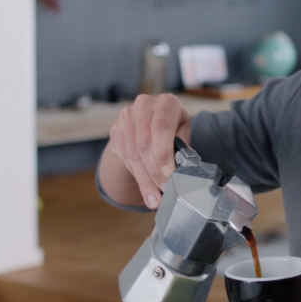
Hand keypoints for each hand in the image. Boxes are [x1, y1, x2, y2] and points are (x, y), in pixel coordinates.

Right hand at [108, 93, 190, 208]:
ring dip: (145, 180)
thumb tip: (185, 170)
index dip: (163, 153)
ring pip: (133, 155)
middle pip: (145, 144)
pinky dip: (137, 177)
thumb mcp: (183, 131)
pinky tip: (146, 190)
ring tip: (154, 198)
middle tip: (164, 190)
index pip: (161, 128)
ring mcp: (126, 117)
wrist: (151, 119)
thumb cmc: (173, 126)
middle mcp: (144, 105)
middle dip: (155, 172)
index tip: (169, 174)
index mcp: (166, 102)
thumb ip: (183, 147)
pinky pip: (124, 158)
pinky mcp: (116, 130)